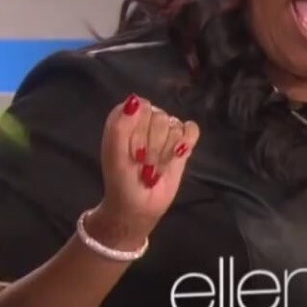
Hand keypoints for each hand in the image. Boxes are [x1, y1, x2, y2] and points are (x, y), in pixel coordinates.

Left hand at [90, 94, 199, 247]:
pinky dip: (186, 144)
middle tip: (144, 164)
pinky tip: (178, 155)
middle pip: (159, 116)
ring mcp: (164, 130)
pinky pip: (191, 129)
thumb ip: (120, 128)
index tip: (132, 149)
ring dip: (167, 152)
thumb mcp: (115, 158)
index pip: (140, 107)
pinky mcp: (182, 141)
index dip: (139, 129)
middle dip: (154, 145)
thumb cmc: (122, 182)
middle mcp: (144, 120)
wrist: (139, 206)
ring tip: (156, 167)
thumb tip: (134, 100)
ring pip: (175, 125)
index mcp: (124, 119)